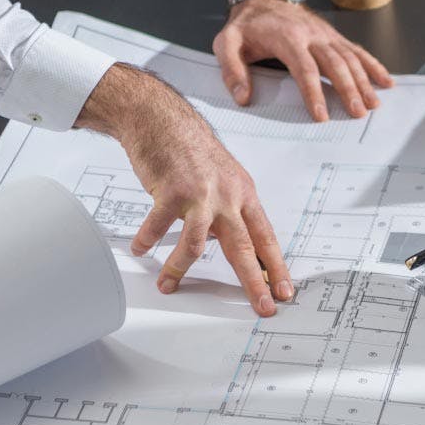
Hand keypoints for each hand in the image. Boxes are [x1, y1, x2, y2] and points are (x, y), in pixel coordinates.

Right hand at [76, 64, 293, 315]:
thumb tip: (236, 244)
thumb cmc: (191, 149)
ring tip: (168, 285)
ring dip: (179, 269)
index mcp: (243, 194)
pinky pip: (158, 225)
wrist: (162, 119)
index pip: (265, 237)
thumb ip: (230, 210)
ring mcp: (199, 193)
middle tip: (262, 305)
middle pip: (243, 246)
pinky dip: (147, 239)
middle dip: (254, 280)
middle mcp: (226, 195)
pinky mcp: (171, 190)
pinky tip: (141, 248)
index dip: (276, 266)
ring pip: (196, 243)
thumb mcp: (224, 178)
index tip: (284, 290)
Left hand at [214, 0, 392, 121]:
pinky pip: (356, 50)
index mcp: (287, 39)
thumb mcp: (226, 42)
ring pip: (350, 58)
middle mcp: (311, 35)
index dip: (314, 93)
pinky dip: (373, 64)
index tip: (321, 116)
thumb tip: (242, 97)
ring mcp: (325, 34)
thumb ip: (231, 69)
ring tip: (373, 104)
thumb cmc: (247, 25)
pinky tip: (385, 80)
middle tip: (357, 113)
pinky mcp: (333, 36)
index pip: (304, 69)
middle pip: (335, 64)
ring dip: (364, 81)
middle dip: (348, 90)